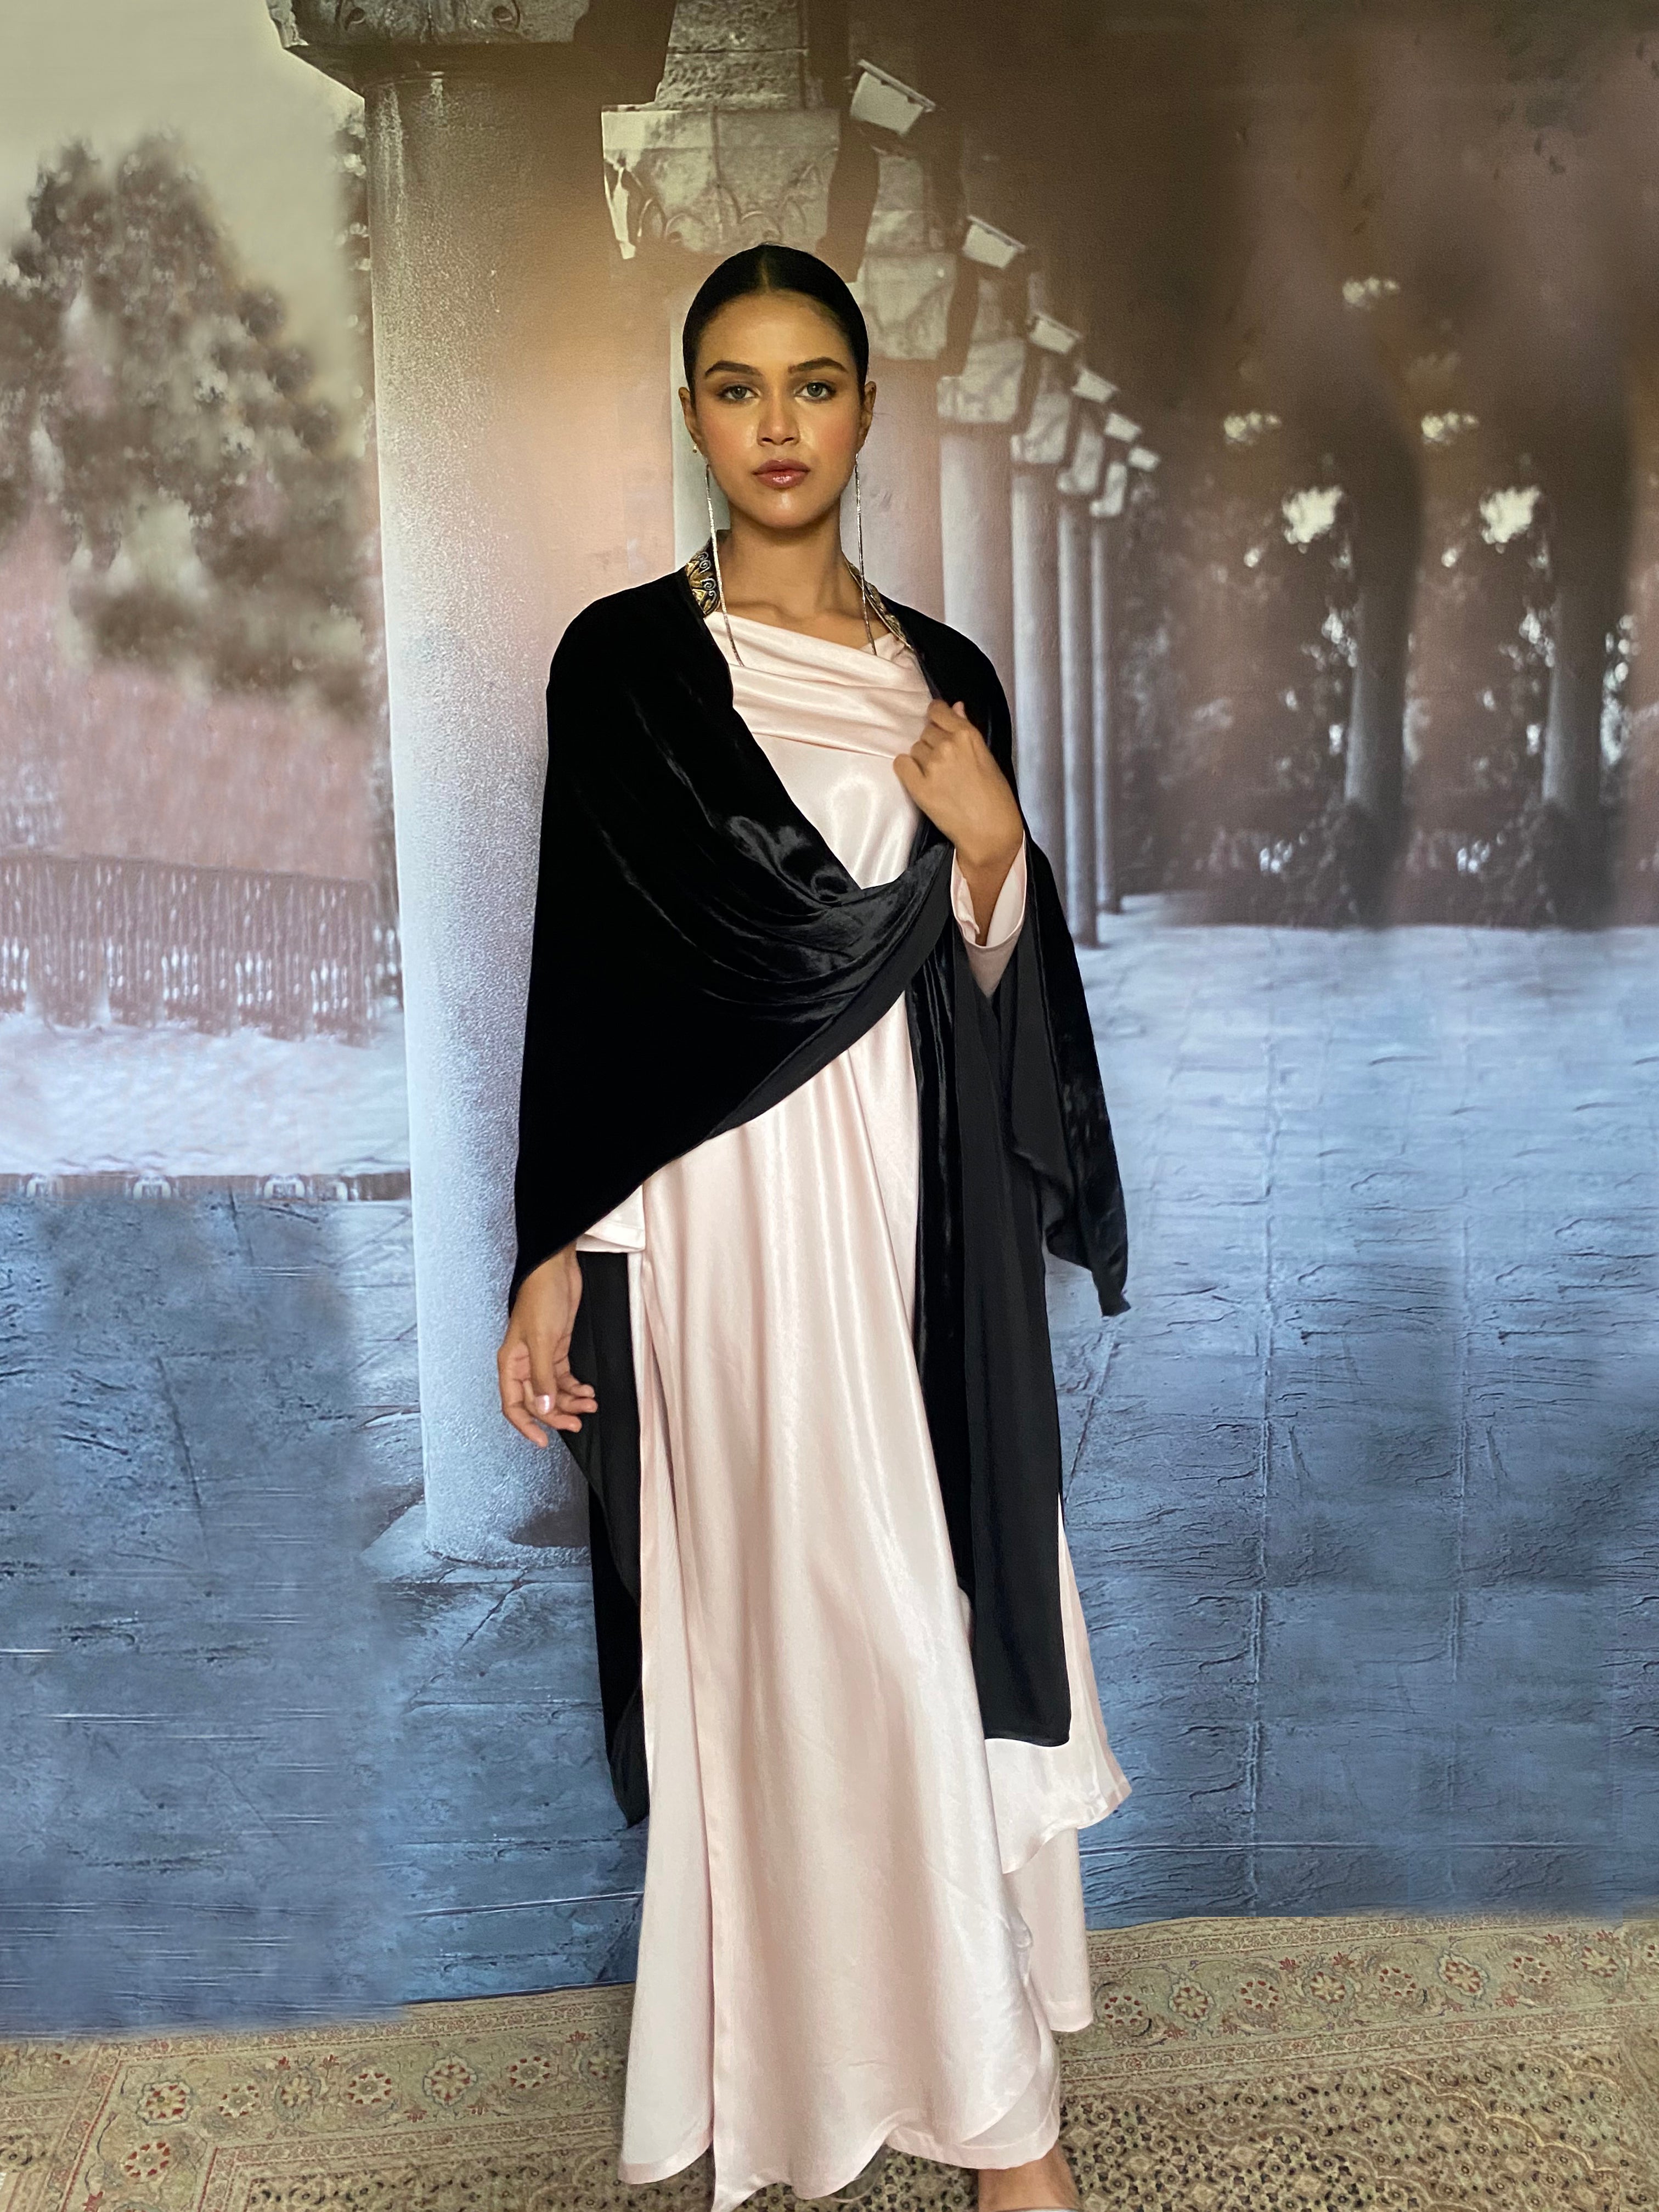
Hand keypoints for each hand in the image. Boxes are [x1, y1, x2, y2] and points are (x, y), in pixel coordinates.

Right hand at [497, 1245, 596, 1447]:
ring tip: (589, 1405)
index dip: (526, 1426)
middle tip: (577, 1423)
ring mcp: (540, 1357)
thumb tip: (542, 1407)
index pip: (513, 1405)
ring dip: (570, 1401)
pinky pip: (564, 1377)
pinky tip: (587, 1391)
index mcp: (510, 1363)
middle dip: (557, 1414)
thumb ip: (542, 1376)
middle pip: (537, 1401)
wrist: (557, 1269)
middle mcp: (523, 1363)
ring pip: (553, 1391)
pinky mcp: (557, 1348)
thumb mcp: (542, 1340)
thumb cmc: (541, 1296)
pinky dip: (575, 1387)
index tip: (542, 1440)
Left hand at [893, 698, 1023, 938]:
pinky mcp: (918, 786)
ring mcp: (931, 766)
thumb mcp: (988, 757)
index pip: (938, 711)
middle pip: (926, 732)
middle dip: (933, 743)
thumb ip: (967, 730)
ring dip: (923, 759)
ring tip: (939, 777)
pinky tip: (921, 780)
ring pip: (915, 749)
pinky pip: (901, 764)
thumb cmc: (996, 797)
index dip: (936, 716)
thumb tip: (955, 707)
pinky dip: (908, 770)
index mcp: (968, 736)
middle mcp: (947, 746)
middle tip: (946, 763)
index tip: (937, 723)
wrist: (990, 832)